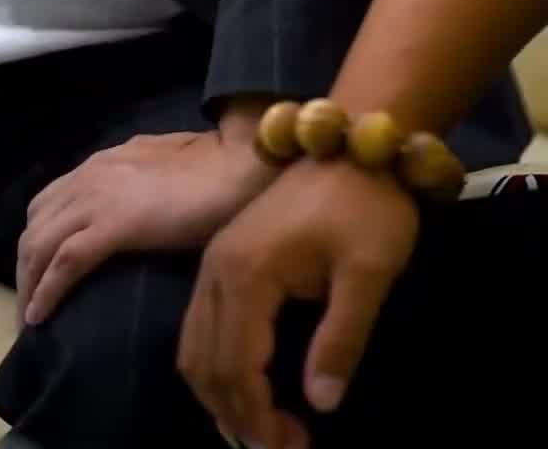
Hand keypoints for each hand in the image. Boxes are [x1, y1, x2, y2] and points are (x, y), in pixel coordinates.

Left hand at [16, 126, 274, 326]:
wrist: (237, 165)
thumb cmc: (211, 172)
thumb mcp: (159, 170)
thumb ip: (136, 184)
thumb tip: (132, 207)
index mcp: (99, 165)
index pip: (46, 205)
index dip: (36, 244)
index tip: (39, 278)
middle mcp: (88, 177)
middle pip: (33, 228)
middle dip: (25, 271)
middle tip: (29, 310)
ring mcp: (99, 198)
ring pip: (39, 244)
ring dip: (29, 286)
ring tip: (32, 323)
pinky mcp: (115, 223)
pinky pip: (66, 261)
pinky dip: (47, 290)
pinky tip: (42, 317)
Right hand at [176, 159, 419, 448]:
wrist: (356, 144)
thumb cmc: (367, 208)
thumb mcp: (368, 275)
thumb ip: (342, 340)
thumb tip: (322, 404)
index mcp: (247, 274)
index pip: (238, 367)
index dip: (260, 418)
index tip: (297, 447)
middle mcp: (217, 270)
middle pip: (204, 364)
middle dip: (237, 417)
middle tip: (284, 447)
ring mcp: (215, 262)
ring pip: (193, 347)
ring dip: (221, 396)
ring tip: (264, 430)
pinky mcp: (223, 258)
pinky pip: (200, 326)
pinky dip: (215, 366)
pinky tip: (247, 387)